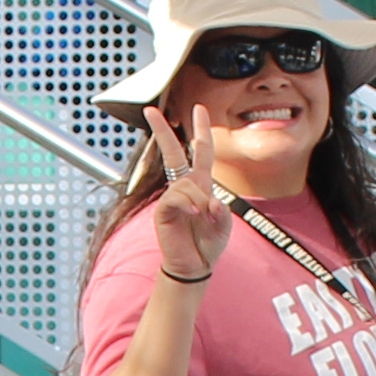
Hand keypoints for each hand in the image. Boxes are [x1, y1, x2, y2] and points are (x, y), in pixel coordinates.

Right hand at [143, 106, 231, 282]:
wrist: (195, 266)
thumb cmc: (209, 244)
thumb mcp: (224, 225)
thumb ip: (221, 212)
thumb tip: (211, 201)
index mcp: (201, 184)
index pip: (201, 151)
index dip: (201, 130)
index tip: (199, 109)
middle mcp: (185, 187)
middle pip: (173, 152)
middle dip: (162, 131)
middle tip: (151, 110)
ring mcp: (172, 198)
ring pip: (184, 183)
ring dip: (198, 198)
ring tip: (204, 216)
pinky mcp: (163, 211)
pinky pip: (175, 197)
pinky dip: (188, 203)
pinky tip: (195, 213)